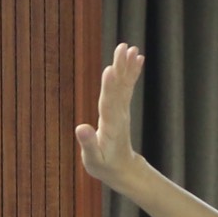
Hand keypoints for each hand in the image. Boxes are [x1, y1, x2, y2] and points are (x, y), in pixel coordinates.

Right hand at [73, 44, 147, 189]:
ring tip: (130, 48)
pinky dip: (132, 72)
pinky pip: (127, 87)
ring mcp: (122, 110)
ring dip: (127, 66)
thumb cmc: (104, 165)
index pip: (109, 104)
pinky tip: (137, 58)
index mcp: (110, 126)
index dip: (109, 87)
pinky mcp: (122, 108)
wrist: (122, 169)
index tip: (110, 70)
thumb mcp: (93, 160)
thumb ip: (88, 144)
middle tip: (123, 48)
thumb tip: (80, 128)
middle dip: (120, 68)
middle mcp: (118, 115)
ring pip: (124, 85)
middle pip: (119, 89)